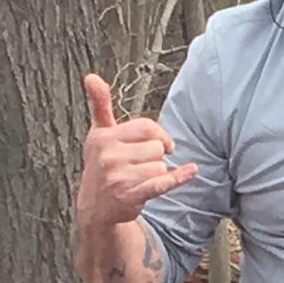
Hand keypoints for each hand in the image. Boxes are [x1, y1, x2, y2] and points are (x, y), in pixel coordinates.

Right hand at [76, 73, 198, 229]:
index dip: (159, 135)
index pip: (147, 127)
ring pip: (160, 166)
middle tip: (140, 166)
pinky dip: (179, 177)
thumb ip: (100, 105)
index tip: (161, 144)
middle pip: (156, 148)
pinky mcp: (131, 196)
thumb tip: (92, 76)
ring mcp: (119, 177)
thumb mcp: (98, 133)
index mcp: (103, 137)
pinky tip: (191, 170)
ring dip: (158, 173)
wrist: (96, 207)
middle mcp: (108, 156)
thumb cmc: (102, 164)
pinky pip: (162, 183)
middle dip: (155, 157)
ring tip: (140, 179)